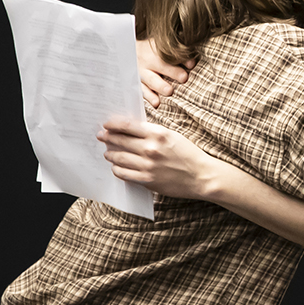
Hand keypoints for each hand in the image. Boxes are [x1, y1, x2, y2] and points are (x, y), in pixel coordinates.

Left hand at [100, 117, 224, 199]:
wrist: (202, 176)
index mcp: (158, 134)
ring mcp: (148, 166)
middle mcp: (151, 149)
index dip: (113, 124)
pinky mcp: (147, 180)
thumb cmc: (189, 154)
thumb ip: (152, 133)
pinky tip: (117, 166)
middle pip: (119, 141)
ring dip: (110, 154)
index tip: (106, 124)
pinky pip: (124, 173)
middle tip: (101, 137)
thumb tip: (130, 130)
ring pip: (118, 158)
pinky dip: (117, 169)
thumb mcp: (172, 136)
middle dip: (107, 138)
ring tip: (108, 153)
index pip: (127, 126)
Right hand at [137, 39, 192, 109]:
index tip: (192, 64)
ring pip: (150, 80)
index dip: (181, 58)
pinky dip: (149, 97)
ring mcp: (139, 73)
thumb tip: (192, 63)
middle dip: (172, 72)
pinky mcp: (134, 84)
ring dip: (160, 86)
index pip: (170, 53)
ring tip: (170, 91)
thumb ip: (177, 55)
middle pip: (160, 65)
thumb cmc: (150, 52)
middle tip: (184, 77)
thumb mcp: (160, 49)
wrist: (123, 54)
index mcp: (155, 50)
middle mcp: (147, 61)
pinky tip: (156, 103)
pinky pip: (141, 91)